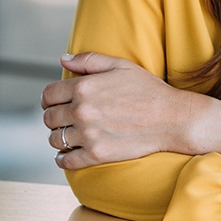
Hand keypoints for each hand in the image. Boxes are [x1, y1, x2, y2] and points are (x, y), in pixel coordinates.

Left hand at [41, 52, 220, 169]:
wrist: (171, 118)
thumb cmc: (148, 89)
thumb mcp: (121, 66)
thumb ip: (89, 60)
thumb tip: (63, 59)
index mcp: (85, 87)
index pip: (49, 94)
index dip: (51, 97)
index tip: (57, 101)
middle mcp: (82, 111)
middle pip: (49, 117)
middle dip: (55, 116)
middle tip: (66, 117)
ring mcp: (88, 135)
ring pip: (55, 139)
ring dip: (59, 136)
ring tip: (71, 133)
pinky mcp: (96, 155)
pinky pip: (65, 161)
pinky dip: (63, 158)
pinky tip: (70, 153)